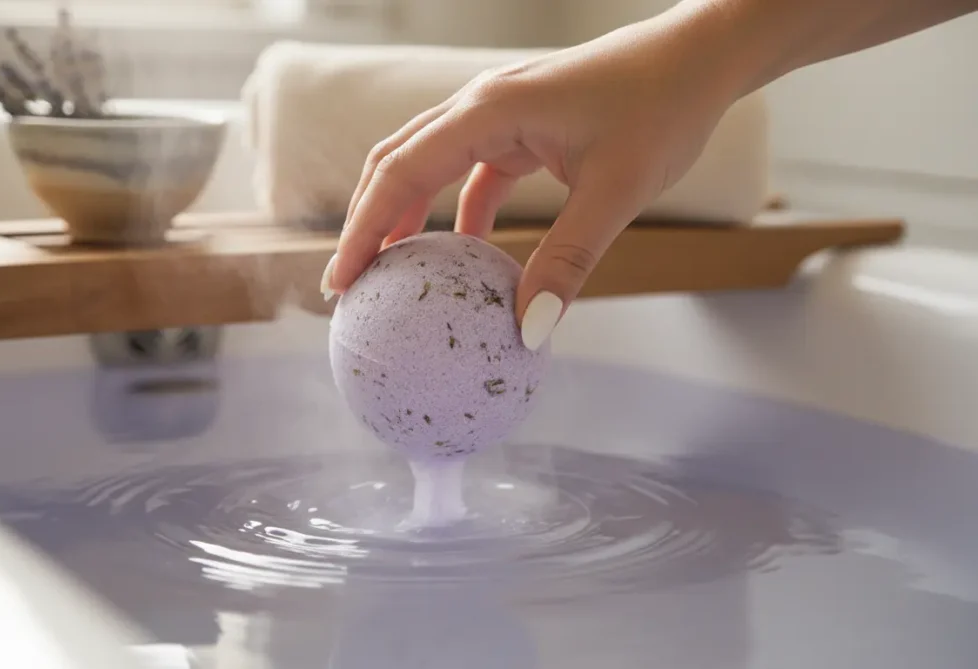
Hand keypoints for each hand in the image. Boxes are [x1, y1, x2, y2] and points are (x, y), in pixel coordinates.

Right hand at [321, 4, 748, 348]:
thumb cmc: (663, 107)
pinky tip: (466, 253)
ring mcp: (497, 112)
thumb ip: (568, 261)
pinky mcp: (520, 125)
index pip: (399, 174)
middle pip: (394, 163)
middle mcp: (479, 105)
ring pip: (425, 164)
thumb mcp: (617, 191)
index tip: (341, 283)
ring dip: (403, 216)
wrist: (701, 56)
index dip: (362, 231)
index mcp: (488, 112)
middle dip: (365, 223)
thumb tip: (529, 331)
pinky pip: (469, 171)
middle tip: (350, 285)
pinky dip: (457, 212)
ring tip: (391, 272)